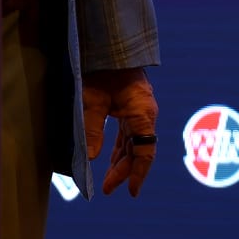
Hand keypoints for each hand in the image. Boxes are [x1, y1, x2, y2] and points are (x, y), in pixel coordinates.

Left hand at [82, 67, 158, 195]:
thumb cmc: (102, 70)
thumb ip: (93, 129)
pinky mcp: (132, 105)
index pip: (145, 152)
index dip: (138, 174)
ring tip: (108, 179)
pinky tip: (110, 157)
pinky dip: (120, 147)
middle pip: (139, 150)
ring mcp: (139, 109)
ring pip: (134, 142)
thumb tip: (92, 159)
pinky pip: (129, 132)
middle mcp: (145, 113)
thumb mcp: (93, 100)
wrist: (110, 45)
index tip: (131, 192)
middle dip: (124, 170)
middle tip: (107, 189)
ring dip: (121, 160)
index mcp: (142, 114)